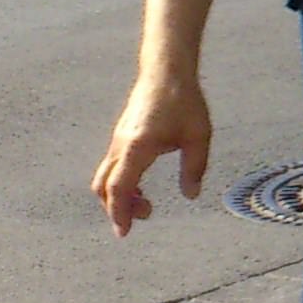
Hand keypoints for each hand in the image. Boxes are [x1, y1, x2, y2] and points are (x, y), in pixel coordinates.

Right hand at [91, 75, 212, 237]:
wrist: (166, 70)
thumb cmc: (183, 101)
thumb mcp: (198, 136)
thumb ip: (194, 167)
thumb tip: (191, 194)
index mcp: (136, 148)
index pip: (119, 188)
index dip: (119, 212)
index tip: (123, 232)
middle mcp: (121, 145)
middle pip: (105, 187)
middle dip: (118, 208)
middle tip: (145, 216)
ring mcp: (118, 139)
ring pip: (106, 176)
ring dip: (120, 195)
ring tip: (146, 204)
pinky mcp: (122, 135)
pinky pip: (112, 166)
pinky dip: (121, 182)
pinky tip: (141, 184)